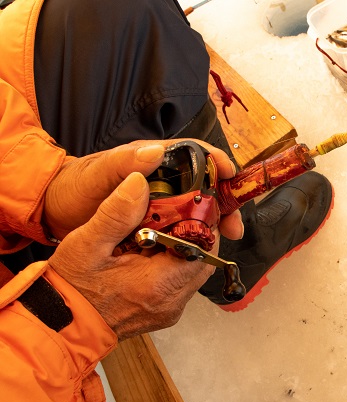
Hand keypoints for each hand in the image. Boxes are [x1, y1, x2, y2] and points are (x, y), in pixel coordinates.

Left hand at [43, 139, 243, 240]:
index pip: (194, 153)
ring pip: (198, 207)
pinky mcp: (157, 222)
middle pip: (204, 184)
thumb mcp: (96, 174)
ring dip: (216, 220)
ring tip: (227, 236)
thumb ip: (123, 163)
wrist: (55, 213)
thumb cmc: (74, 188)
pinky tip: (204, 247)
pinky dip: (198, 235)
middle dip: (224, 200)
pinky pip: (184, 226)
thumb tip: (157, 151)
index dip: (216, 162)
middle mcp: (162, 178)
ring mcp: (161, 201)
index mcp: (152, 159)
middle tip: (234, 222)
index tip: (229, 175)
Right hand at [48, 172, 215, 339]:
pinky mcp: (164, 312)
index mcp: (158, 285)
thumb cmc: (71, 289)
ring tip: (160, 233)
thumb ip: (117, 213)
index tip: (189, 206)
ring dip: (185, 250)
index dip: (201, 224)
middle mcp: (171, 302)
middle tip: (174, 216)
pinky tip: (152, 253)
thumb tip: (139, 183)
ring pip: (195, 271)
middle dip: (195, 235)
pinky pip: (182, 283)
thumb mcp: (87, 243)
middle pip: (205, 260)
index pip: (204, 250)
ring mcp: (170, 310)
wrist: (59, 326)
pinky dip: (175, 265)